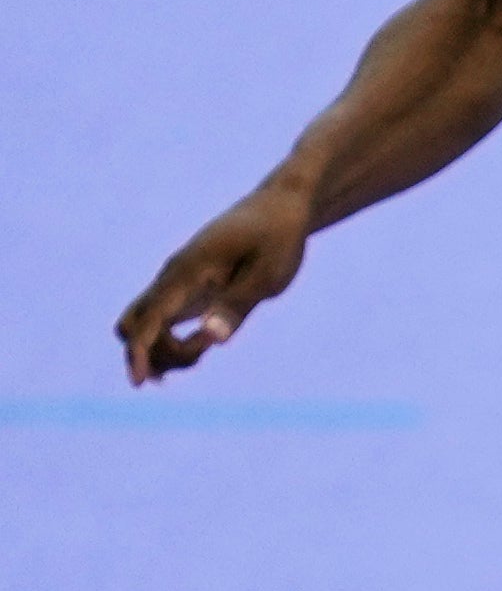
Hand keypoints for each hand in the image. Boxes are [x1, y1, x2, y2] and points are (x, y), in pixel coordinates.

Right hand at [117, 181, 316, 381]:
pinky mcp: (185, 289)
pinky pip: (160, 321)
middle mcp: (172, 277)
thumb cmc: (277, 238)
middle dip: (156, 353)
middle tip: (203, 349)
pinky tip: (199, 346)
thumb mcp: (268, 273)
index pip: (151, 316)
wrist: (277, 209)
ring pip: (145, 326)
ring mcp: (175, 282)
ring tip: (208, 344)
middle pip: (134, 325)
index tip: (140, 382)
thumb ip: (238, 305)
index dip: (140, 350)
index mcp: (189, 271)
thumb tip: (212, 339)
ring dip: (165, 349)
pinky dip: (170, 341)